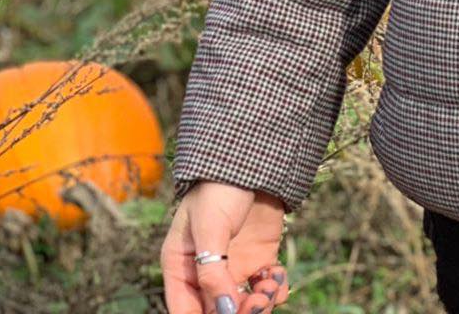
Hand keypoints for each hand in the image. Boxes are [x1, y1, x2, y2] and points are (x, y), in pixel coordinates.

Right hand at [161, 181, 290, 312]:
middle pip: (217, 311)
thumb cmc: (220, 187)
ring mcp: (234, 266)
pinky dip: (275, 290)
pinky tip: (277, 278)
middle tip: (256, 303)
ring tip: (268, 289)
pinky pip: (266, 288)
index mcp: (181, 267)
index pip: (186, 311)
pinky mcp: (260, 258)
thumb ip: (212, 271)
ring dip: (259, 305)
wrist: (255, 159)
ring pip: (244, 305)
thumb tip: (224, 311)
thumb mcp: (210, 226)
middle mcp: (206, 272)